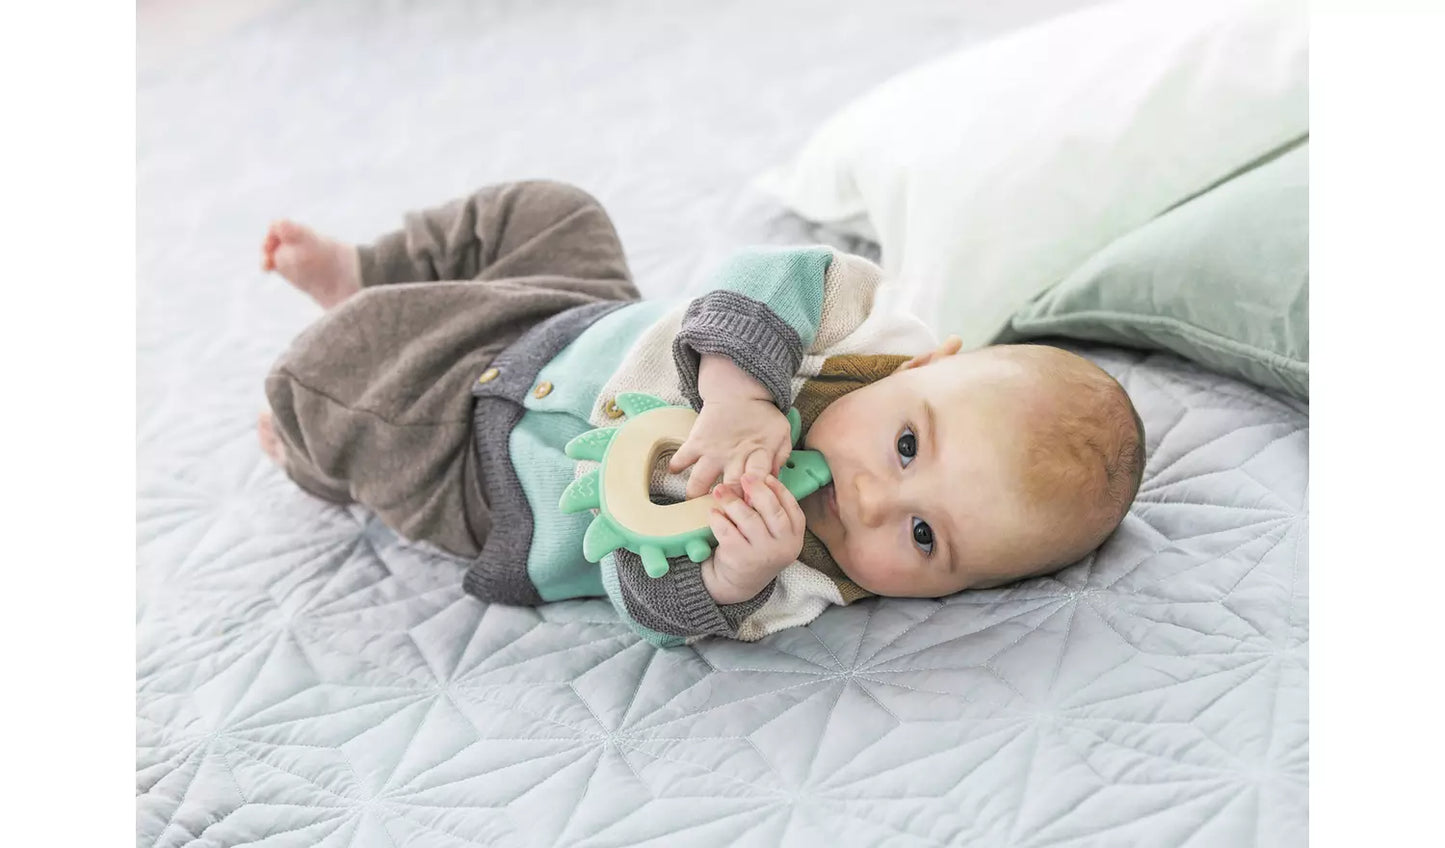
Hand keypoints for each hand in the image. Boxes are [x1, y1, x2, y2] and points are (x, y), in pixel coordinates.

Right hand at [668, 355, 792, 498]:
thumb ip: (780, 457)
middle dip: (728, 502)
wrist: (739, 390)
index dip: (754, 495)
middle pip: (731, 485)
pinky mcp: (696, 442)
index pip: (758, 479)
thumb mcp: (782, 434)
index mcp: (759, 453)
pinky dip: (676, 467)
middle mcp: (735, 455)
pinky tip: (675, 473)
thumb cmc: (763, 416)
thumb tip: (773, 482)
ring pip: (700, 479)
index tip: (751, 508)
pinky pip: (681, 457)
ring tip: (694, 502)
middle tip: (723, 513)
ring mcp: (713, 450)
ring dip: (696, 493)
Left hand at [701, 475, 805, 604]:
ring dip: (732, 500)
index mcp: (795, 538)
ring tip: (719, 490)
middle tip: (744, 476)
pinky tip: (712, 511)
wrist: (739, 582)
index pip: (792, 508)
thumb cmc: (757, 548)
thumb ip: (771, 511)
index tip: (765, 475)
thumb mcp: (773, 534)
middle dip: (757, 489)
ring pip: (748, 518)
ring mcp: (763, 554)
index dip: (779, 489)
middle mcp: (783, 547)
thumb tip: (761, 477)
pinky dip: (718, 518)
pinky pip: (727, 531)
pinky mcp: (741, 559)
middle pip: (772, 510)